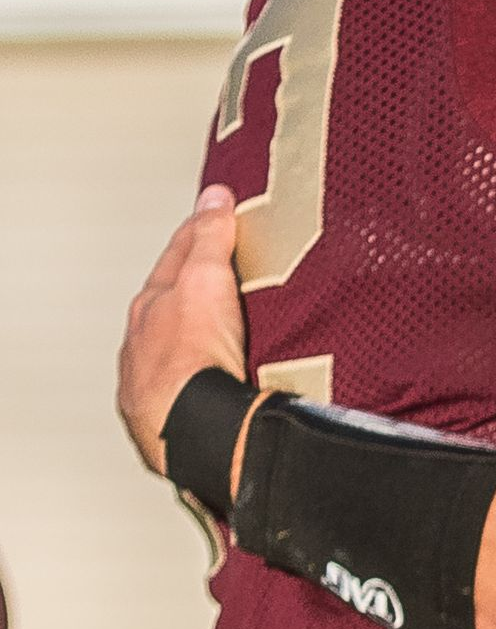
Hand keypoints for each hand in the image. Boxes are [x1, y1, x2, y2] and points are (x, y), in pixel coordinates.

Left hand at [118, 187, 248, 475]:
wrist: (190, 430)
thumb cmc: (192, 360)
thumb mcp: (207, 281)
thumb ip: (210, 238)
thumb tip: (213, 198)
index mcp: (150, 306)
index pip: (178, 256)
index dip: (200, 232)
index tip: (215, 216)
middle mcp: (141, 345)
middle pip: (169, 306)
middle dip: (190, 291)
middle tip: (218, 278)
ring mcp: (149, 384)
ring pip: (168, 353)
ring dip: (189, 343)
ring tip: (220, 341)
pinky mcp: (164, 422)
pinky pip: (181, 392)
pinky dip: (195, 384)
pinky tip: (214, 390)